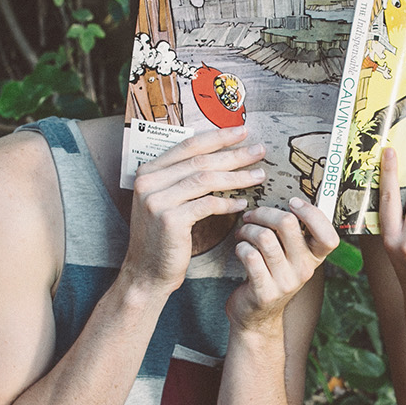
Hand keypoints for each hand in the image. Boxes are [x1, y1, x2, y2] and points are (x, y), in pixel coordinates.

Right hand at [125, 126, 265, 292]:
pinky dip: (228, 203)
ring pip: (206, 180)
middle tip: (259, 150)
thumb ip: (183, 179)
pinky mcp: (170, 219)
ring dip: (237, 177)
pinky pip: (207, 204)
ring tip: (259, 175)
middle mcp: (148, 181)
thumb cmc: (162, 237)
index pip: (188, 145)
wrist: (146, 272)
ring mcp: (157, 200)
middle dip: (234, 154)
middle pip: (200, 160)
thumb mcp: (167, 201)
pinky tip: (243, 204)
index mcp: (147, 171)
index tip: (242, 132)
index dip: (218, 137)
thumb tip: (220, 158)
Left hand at [227, 196, 339, 330]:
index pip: (329, 236)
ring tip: (243, 232)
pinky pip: (249, 255)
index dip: (312, 213)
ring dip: (247, 229)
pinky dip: (240, 246)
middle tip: (252, 216)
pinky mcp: (264, 291)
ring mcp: (285, 282)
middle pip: (288, 223)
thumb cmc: (271, 275)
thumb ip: (294, 233)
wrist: (257, 317)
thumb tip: (289, 197)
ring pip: (264, 237)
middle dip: (264, 213)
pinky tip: (240, 249)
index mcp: (315, 258)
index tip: (293, 202)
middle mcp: (304, 270)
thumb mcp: (291, 256)